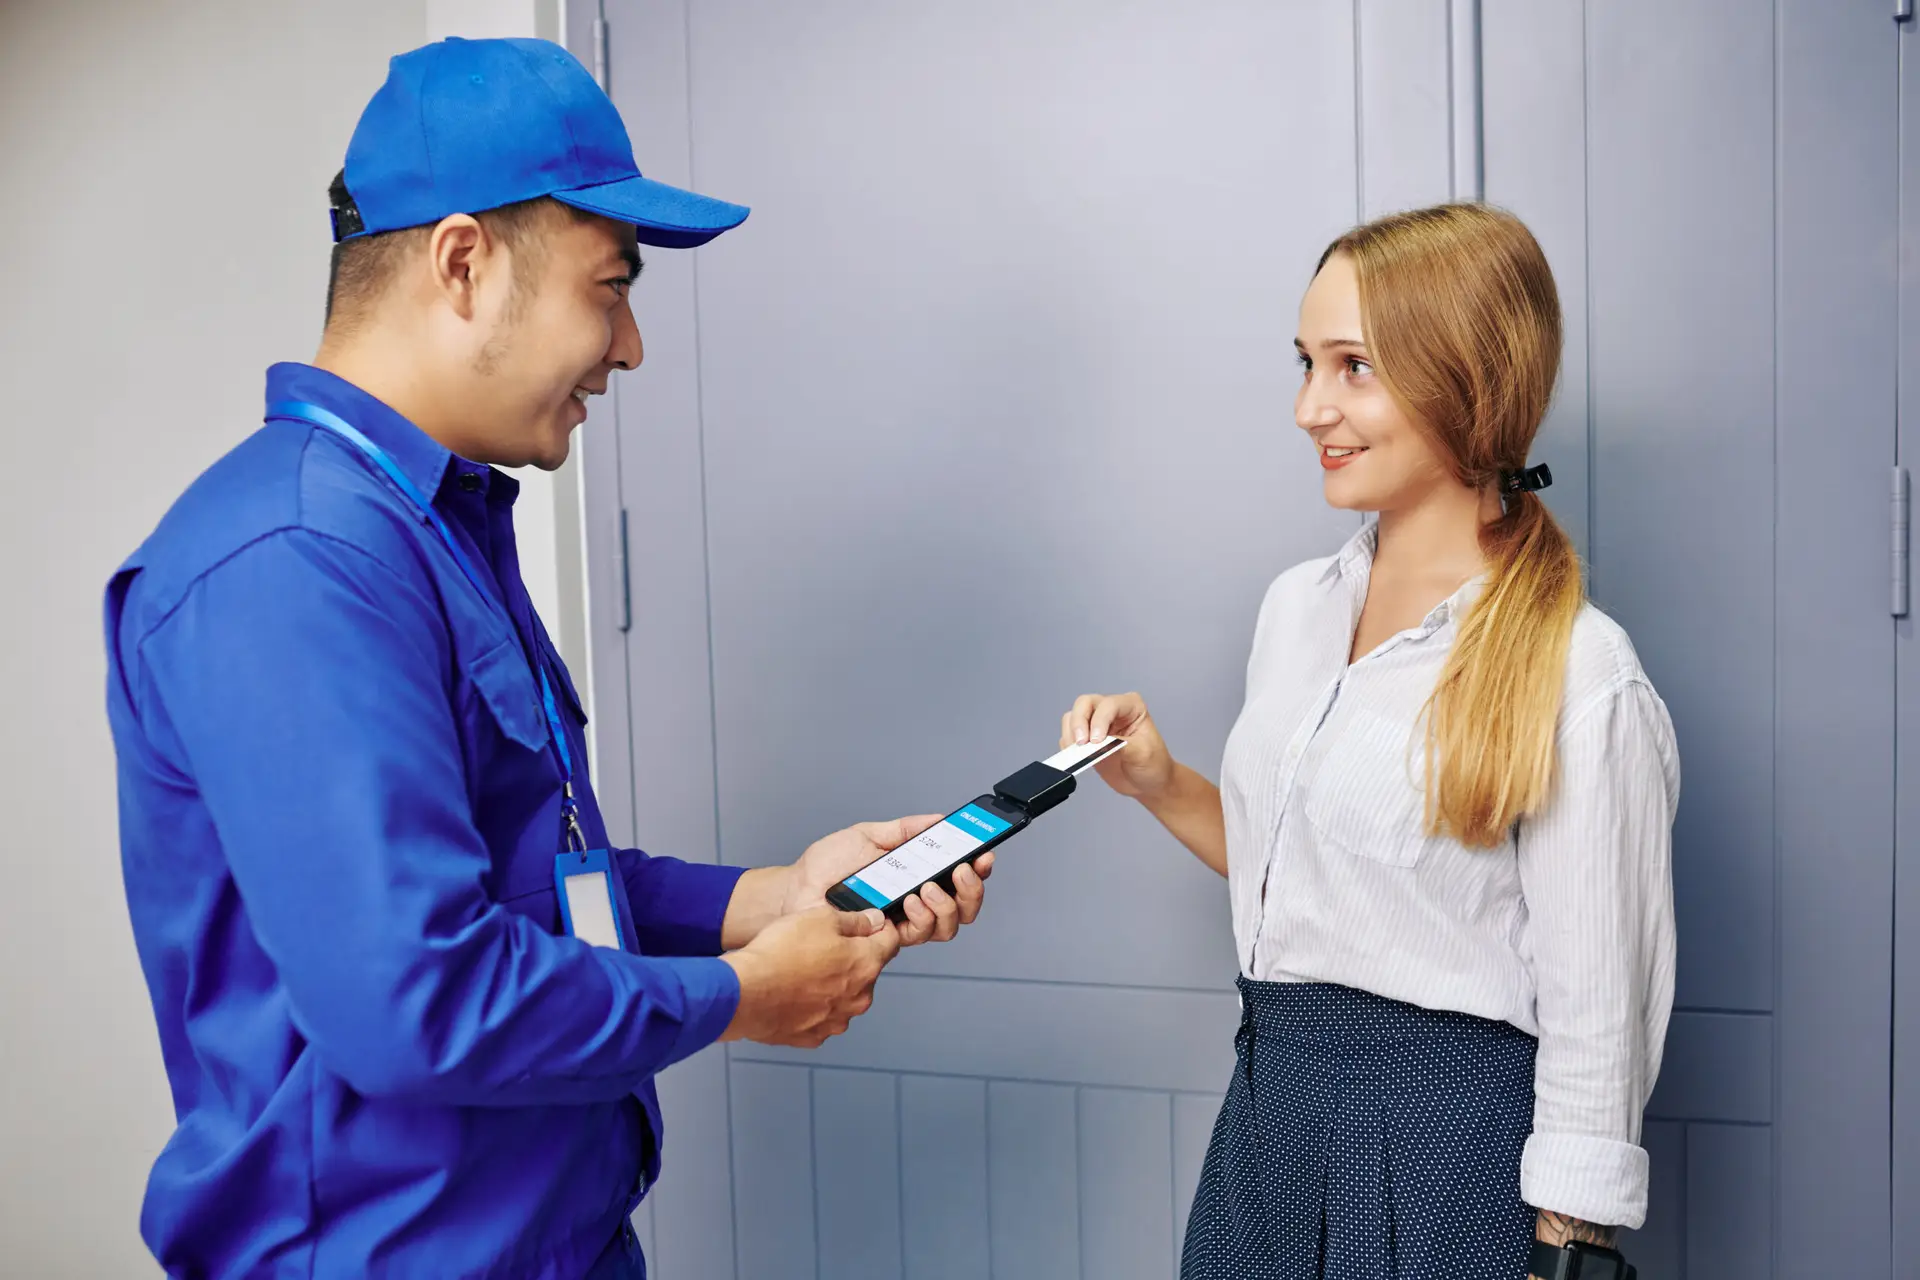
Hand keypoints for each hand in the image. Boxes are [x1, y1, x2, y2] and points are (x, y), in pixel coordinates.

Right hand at [719, 906, 900, 1047]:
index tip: (866, 924)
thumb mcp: (820, 917)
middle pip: (867, 970)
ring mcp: (837, 1020)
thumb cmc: (779, 953)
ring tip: (801, 970)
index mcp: (867, 964)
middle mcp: (859, 997)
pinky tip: (792, 992)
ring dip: (832, 984)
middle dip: (851, 958)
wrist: (745, 992)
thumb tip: (874, 921)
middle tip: (820, 946)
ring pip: (844, 995)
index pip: (891, 941)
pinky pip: (821, 1016)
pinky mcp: (814, 1035)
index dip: (879, 928)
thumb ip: (854, 920)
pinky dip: (812, 1005)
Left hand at [787, 815, 993, 946]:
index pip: (957, 876)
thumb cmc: (828, 866)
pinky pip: (918, 934)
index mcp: (916, 874)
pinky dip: (922, 917)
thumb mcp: (869, 835)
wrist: (797, 889)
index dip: (978, 868)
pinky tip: (911, 899)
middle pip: (964, 906)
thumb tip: (938, 820)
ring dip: (948, 904)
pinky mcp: (887, 939)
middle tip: (963, 871)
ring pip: (948, 926)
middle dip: (973, 890)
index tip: (984, 853)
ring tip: (929, 887)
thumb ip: (905, 829)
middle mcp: (916, 901)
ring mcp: (903, 921)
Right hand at [1061, 692, 1175, 800]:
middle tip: (1081, 743)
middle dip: (1079, 723)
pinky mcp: (1086, 740)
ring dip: (1071, 734)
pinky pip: (1068, 736)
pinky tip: (1076, 757)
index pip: (1109, 705)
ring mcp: (1096, 724)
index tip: (1097, 742)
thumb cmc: (1154, 764)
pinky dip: (1068, 745)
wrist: (1149, 784)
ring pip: (1072, 717)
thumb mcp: (1143, 753)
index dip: (1099, 721)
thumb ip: (1121, 745)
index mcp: (1131, 706)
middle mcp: (1111, 710)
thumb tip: (1099, 744)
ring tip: (1079, 753)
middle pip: (1085, 704)